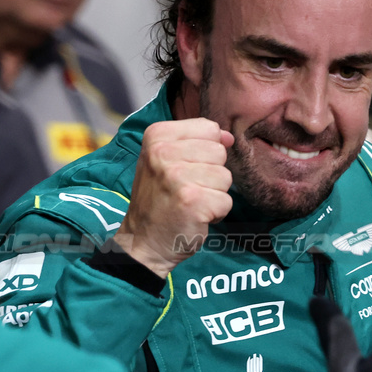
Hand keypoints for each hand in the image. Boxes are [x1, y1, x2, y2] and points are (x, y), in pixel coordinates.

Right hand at [114, 118, 232, 277]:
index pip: (209, 129)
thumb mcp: (166, 160)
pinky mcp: (192, 201)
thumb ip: (197, 141)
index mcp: (157, 136)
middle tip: (187, 190)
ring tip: (190, 203)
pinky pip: (226, 201)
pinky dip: (215, 213)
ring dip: (213, 195)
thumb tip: (229, 136)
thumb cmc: (159, 199)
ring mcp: (176, 177)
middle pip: (219, 153)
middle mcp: (163, 152)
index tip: (184, 170)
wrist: (142, 242)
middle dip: (211, 175)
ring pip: (225, 177)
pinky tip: (194, 216)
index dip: (205, 154)